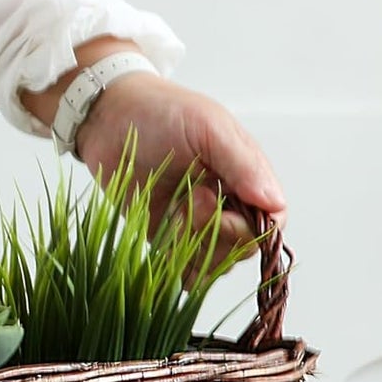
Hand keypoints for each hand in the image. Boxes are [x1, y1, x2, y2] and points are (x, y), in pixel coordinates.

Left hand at [75, 72, 286, 256]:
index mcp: (246, 176)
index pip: (271, 220)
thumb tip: (274, 202)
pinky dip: (178, 266)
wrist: (108, 117)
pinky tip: (164, 238)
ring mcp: (196, 223)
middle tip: (190, 200)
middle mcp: (227, 203)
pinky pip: (185, 270)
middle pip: (244, 246)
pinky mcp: (167, 237)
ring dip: (195, 247)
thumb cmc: (162, 111)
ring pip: (215, 261)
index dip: (253, 228)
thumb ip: (242, 165)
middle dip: (218, 233)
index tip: (222, 212)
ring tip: (172, 212)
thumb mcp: (208, 128)